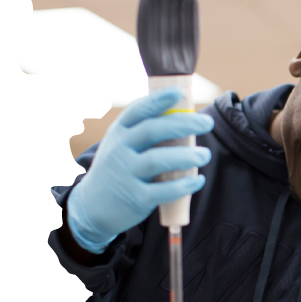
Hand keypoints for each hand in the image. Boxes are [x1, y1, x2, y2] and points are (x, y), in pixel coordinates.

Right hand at [66, 87, 213, 252]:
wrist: (93, 207)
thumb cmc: (119, 169)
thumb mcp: (123, 146)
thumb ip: (146, 132)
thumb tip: (185, 114)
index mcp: (119, 133)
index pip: (137, 111)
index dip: (158, 100)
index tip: (178, 93)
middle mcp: (119, 150)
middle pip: (151, 130)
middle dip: (182, 124)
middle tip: (207, 123)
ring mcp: (125, 174)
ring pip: (157, 160)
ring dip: (186, 156)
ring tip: (205, 155)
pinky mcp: (135, 198)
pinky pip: (163, 190)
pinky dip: (183, 185)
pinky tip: (198, 180)